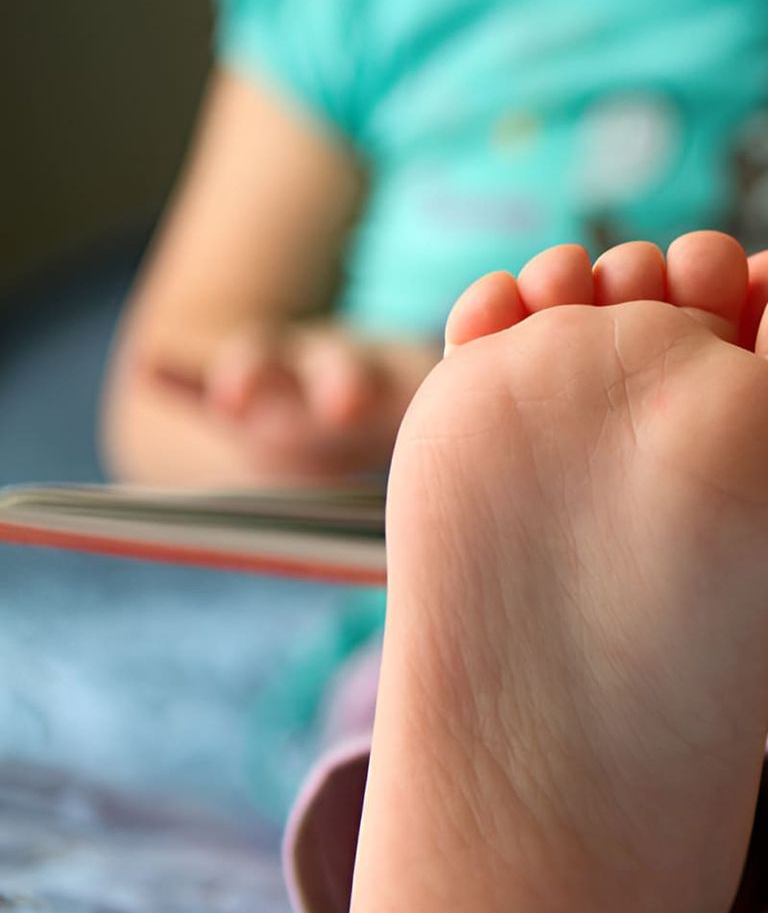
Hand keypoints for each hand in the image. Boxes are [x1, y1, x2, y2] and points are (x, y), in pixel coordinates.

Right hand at [150, 329, 437, 482]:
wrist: (348, 393)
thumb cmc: (408, 435)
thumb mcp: (438, 441)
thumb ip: (448, 482)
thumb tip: (469, 551)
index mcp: (406, 380)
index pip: (417, 375)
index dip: (426, 388)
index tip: (433, 400)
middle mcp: (344, 365)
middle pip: (339, 366)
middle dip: (341, 383)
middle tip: (346, 406)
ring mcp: (285, 367)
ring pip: (264, 361)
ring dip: (251, 376)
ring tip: (234, 400)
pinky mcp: (231, 375)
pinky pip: (197, 376)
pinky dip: (177, 376)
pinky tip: (153, 368)